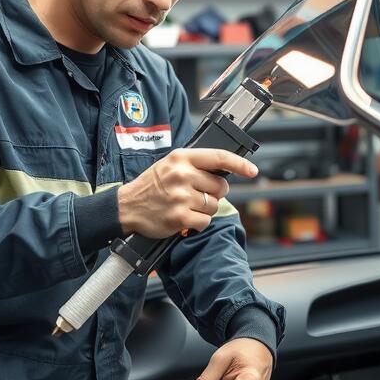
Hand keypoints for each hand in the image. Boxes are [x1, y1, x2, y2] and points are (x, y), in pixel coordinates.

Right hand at [118, 148, 257, 238]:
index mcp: (181, 158)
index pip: (219, 157)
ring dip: (205, 209)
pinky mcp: (180, 216)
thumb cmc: (151, 185)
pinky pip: (205, 221)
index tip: (252, 170)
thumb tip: (224, 170)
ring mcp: (181, 196)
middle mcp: (182, 175)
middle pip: (221, 186)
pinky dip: (198, 222)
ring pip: (214, 205)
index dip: (240, 164)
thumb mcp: (170, 164)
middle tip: (198, 194)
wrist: (127, 207)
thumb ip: (195, 164)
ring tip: (187, 205)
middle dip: (214, 193)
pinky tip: (185, 218)